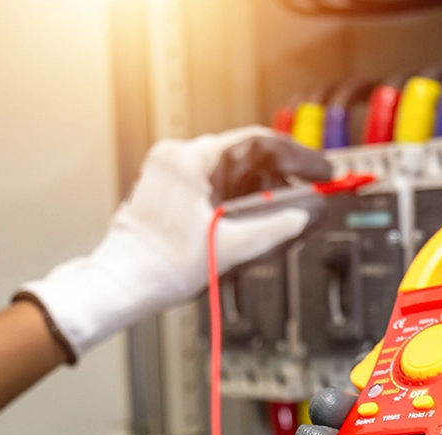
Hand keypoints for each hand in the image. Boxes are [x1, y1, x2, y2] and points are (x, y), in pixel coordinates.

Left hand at [16, 126, 329, 361]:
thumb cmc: (159, 267)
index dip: (296, 157)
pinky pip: (212, 189)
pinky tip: (248, 223)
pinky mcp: (167, 196)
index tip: (319, 170)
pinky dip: (235, 203)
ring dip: (256, 193)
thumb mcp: (230, 248)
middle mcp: (176, 160)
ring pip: (228, 175)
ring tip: (277, 216)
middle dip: (277, 179)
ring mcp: (169, 177)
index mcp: (188, 160)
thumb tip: (306, 214)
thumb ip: (275, 228)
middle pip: (243, 159)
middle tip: (304, 197)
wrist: (122, 286)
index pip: (257, 143)